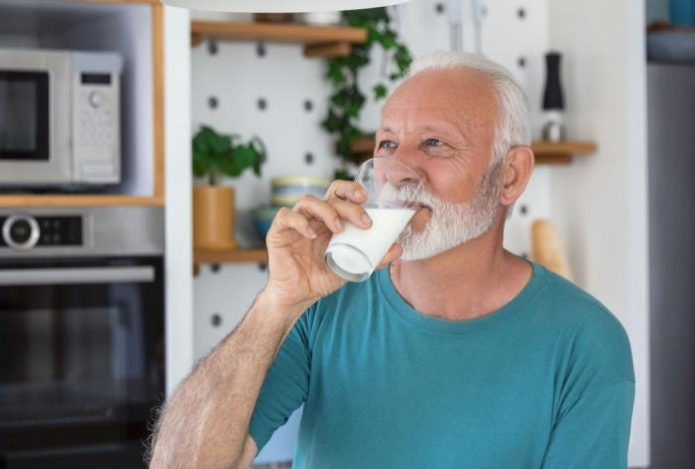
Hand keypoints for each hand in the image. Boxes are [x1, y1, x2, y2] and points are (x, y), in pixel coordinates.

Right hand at [262, 180, 402, 315]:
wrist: (298, 296)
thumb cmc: (321, 278)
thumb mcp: (352, 267)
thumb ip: (374, 258)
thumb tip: (398, 248)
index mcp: (329, 219)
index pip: (340, 193)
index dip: (352, 190)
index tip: (366, 198)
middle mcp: (313, 216)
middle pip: (329, 195)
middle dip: (349, 205)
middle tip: (364, 222)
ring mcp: (295, 222)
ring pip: (308, 201)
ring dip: (327, 211)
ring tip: (338, 229)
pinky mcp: (278, 231)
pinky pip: (286, 216)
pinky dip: (300, 221)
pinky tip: (311, 234)